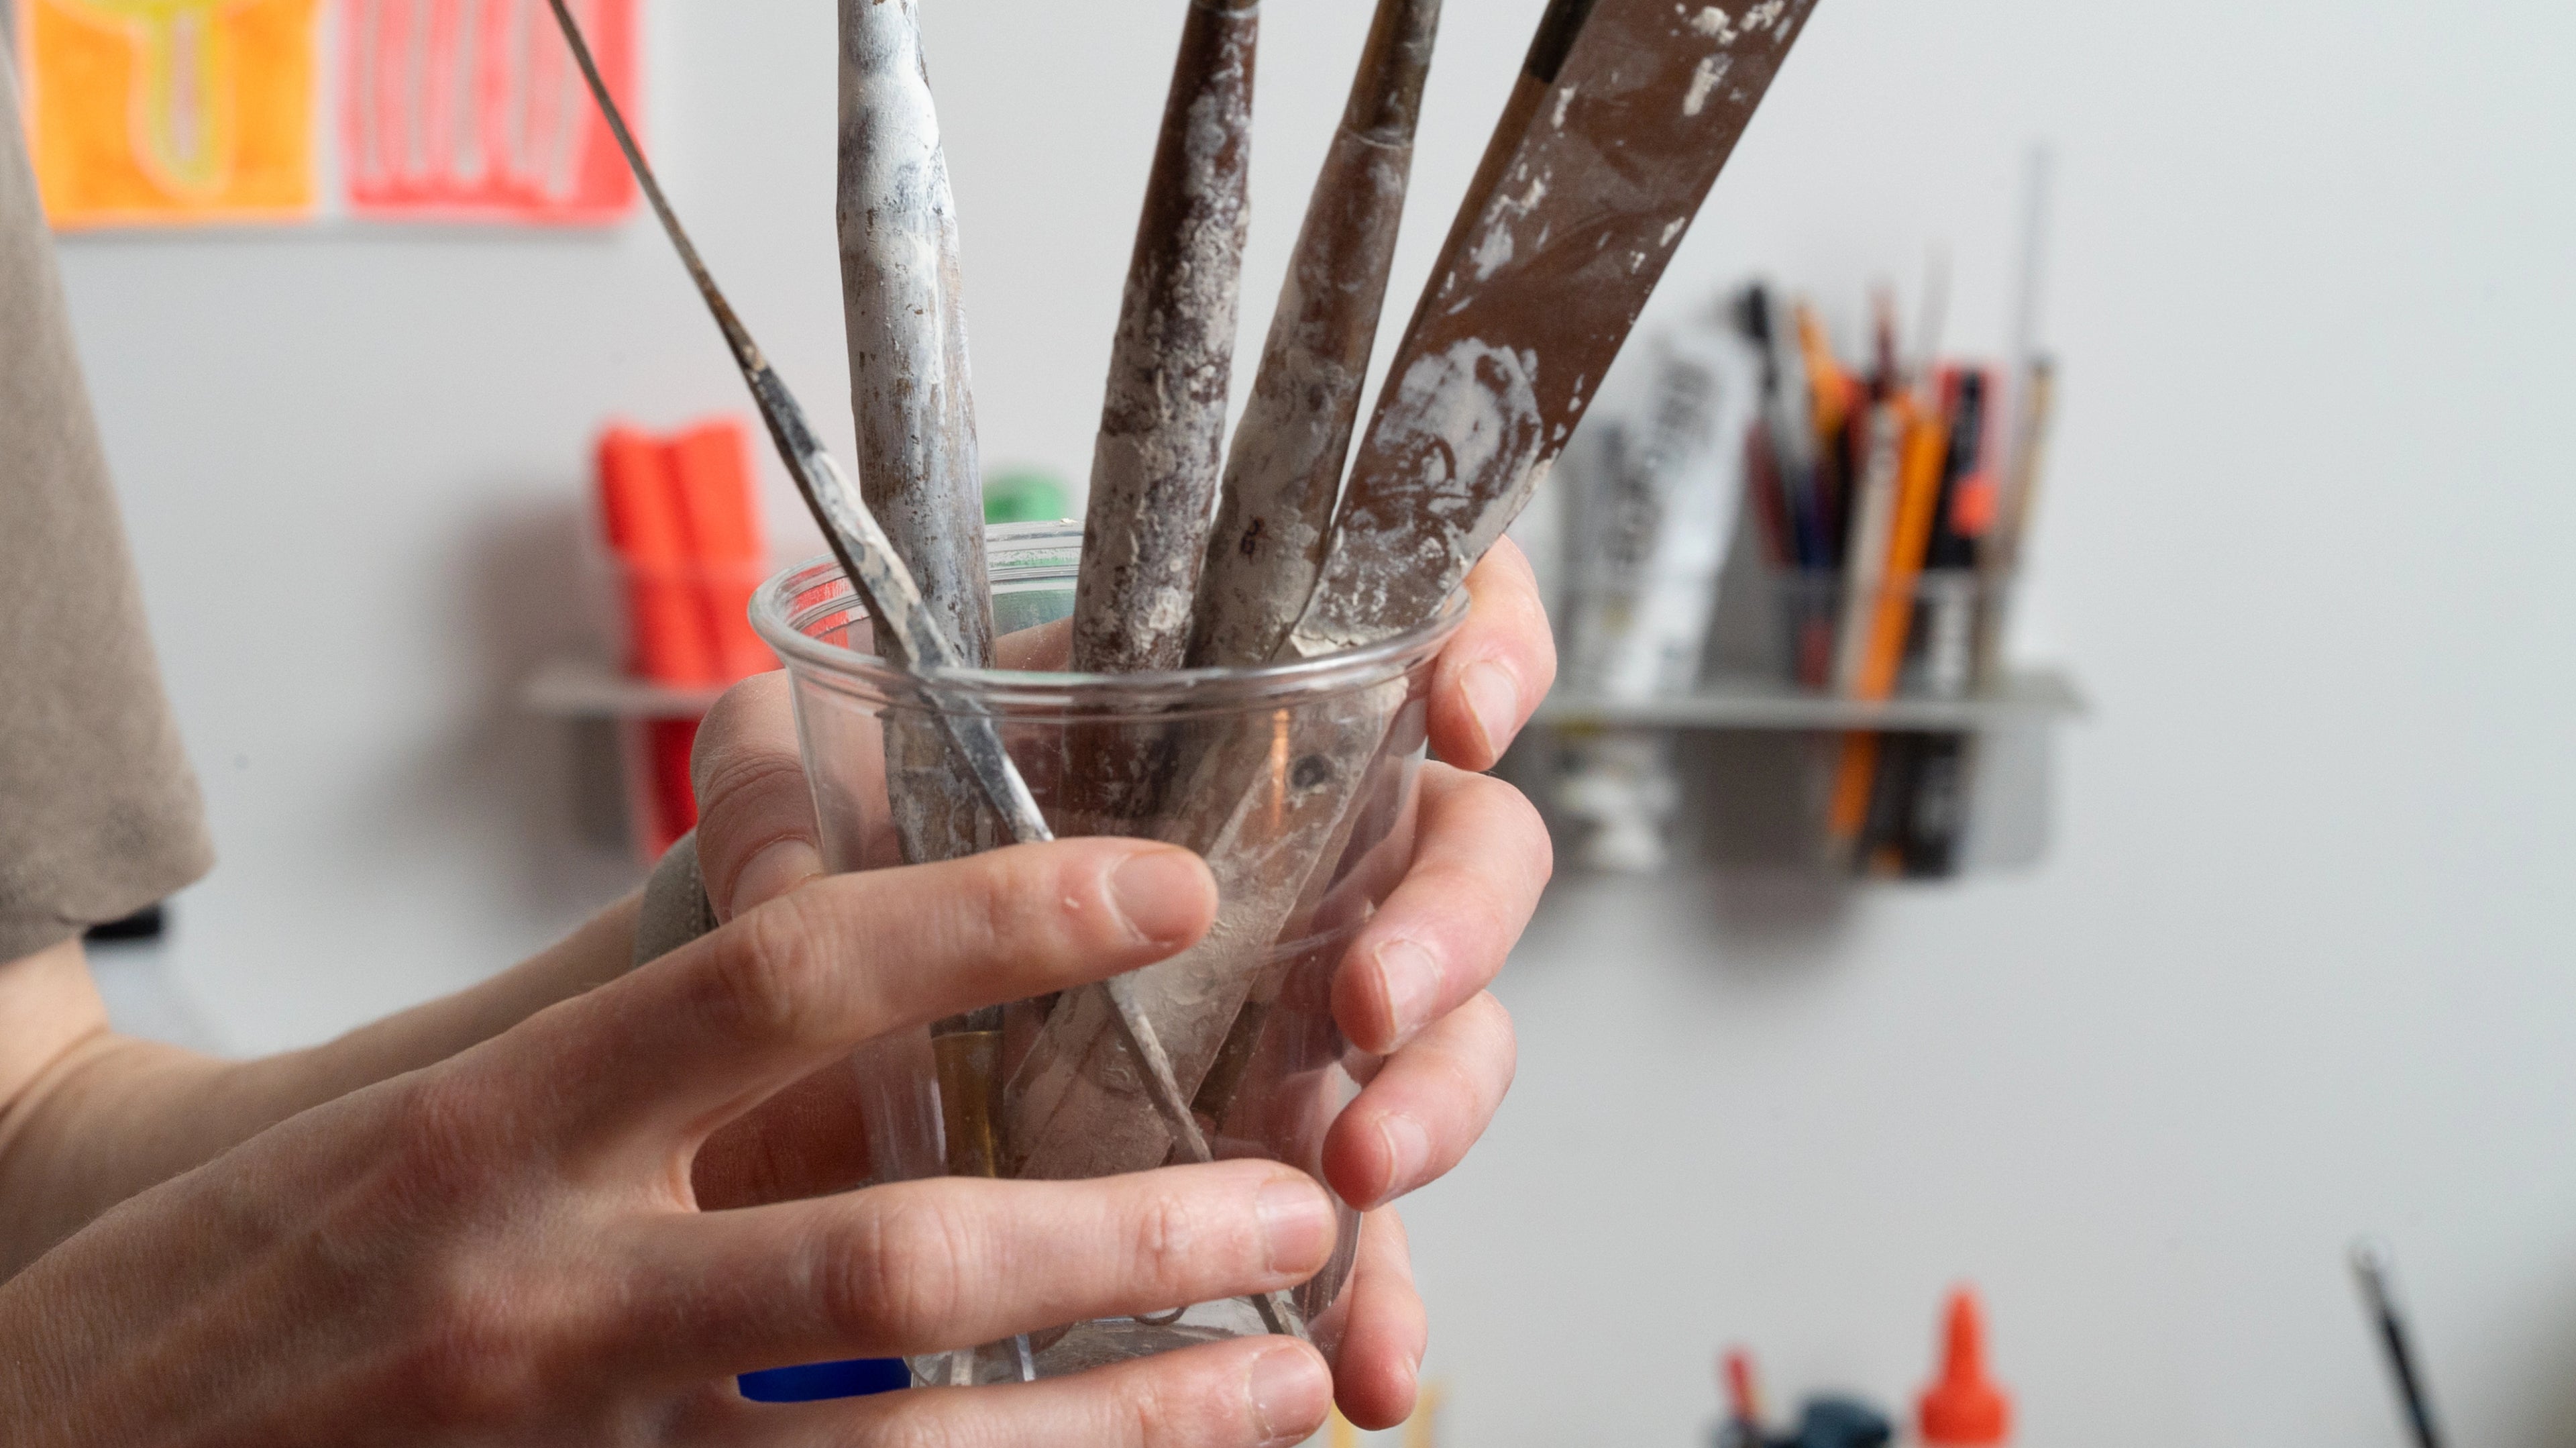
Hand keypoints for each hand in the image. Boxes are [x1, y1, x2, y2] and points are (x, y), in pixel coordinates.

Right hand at [0, 840, 1344, 1446]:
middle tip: (1297, 1202)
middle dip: (1126, 1236)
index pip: (780, 974)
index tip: (1160, 892)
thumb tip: (824, 871)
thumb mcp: (417, 1099)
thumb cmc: (252, 1267)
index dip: (994, 920)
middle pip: (892, 1255)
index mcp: (499, 1127)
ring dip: (1121, 1427)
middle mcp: (544, 1301)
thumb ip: (627, 1018)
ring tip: (1289, 1382)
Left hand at [689, 539, 1555, 1427]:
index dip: (1484, 646)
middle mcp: (1313, 856)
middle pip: (1472, 850)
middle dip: (1454, 920)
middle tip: (1372, 999)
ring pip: (1455, 1032)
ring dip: (1439, 1100)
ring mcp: (1318, 1008)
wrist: (816, 1037)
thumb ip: (777, 781)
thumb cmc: (847, 871)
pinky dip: (1380, 1294)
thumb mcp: (799, 792)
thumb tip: (782, 868)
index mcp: (1233, 723)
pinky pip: (1374, 1223)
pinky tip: (1363, 1365)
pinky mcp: (1288, 1153)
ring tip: (1359, 1167)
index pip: (1408, 636)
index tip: (1454, 710)